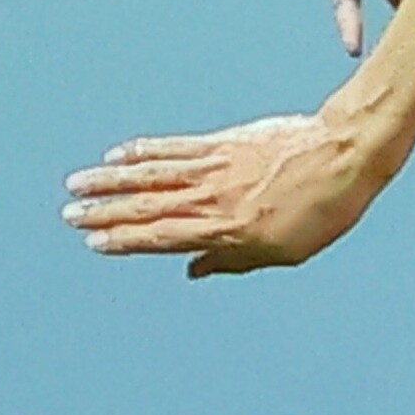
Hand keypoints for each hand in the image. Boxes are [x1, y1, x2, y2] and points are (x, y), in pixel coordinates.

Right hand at [65, 111, 391, 276]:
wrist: (345, 154)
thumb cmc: (321, 210)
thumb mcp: (284, 251)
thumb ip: (233, 262)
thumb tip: (192, 271)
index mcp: (227, 230)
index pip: (163, 236)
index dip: (125, 240)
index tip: (95, 242)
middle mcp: (214, 198)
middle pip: (148, 206)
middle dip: (105, 213)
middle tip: (69, 216)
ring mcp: (216, 167)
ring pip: (152, 174)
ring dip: (112, 181)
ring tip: (78, 185)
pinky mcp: (223, 142)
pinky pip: (175, 148)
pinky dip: (144, 150)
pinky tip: (119, 154)